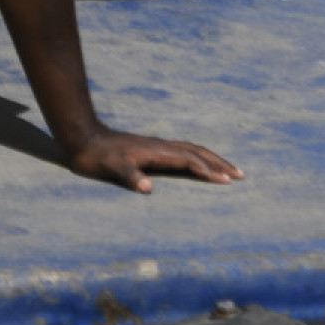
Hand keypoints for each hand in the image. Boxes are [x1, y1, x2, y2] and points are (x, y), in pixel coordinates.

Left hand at [64, 127, 241, 193]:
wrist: (83, 137)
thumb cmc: (96, 157)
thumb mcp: (110, 168)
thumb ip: (129, 176)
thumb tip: (147, 187)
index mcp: (156, 152)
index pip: (189, 161)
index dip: (208, 170)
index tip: (227, 181)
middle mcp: (161, 146)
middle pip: (198, 152)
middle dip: (220, 163)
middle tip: (241, 175)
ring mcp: (158, 146)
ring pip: (193, 149)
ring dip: (213, 158)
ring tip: (229, 169)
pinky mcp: (153, 148)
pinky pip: (184, 151)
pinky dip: (199, 156)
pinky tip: (200, 163)